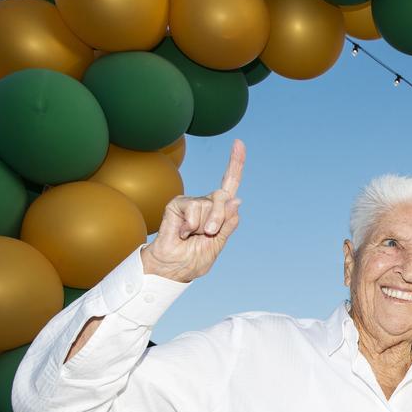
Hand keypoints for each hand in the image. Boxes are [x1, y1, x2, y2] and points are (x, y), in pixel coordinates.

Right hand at [142, 140, 244, 281]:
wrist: (172, 268)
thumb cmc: (194, 258)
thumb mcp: (218, 244)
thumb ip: (227, 224)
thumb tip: (237, 199)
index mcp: (219, 212)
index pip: (229, 185)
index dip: (235, 164)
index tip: (239, 143)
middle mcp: (206, 203)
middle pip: (223, 197)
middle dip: (219, 217)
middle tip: (209, 233)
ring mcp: (191, 202)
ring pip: (209, 205)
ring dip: (204, 225)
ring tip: (192, 236)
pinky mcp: (177, 204)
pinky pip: (193, 209)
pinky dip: (190, 225)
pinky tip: (182, 233)